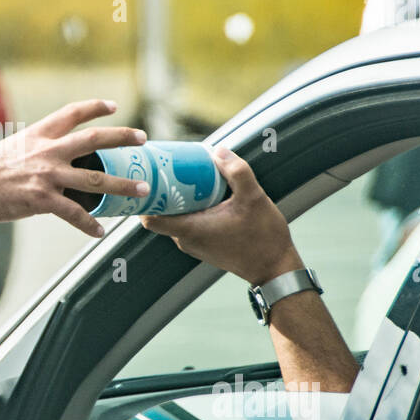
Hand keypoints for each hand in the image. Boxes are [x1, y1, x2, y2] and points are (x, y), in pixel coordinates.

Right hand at [0, 99, 148, 238]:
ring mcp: (48, 175)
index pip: (72, 113)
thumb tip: (48, 158)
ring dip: (122, 185)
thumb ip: (35, 150)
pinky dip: (89, 224)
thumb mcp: (12, 147)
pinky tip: (99, 231)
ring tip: (142, 190)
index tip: (113, 106)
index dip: (95, 107)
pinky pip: (74, 213)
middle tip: (143, 139)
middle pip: (94, 139)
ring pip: (95, 179)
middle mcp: (48, 151)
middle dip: (122, 137)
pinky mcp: (43, 199)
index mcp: (39, 134)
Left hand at [139, 146, 300, 286]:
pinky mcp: (204, 246)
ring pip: (175, 218)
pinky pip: (187, 223)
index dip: (144, 199)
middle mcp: (186, 240)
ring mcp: (194, 245)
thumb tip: (218, 150)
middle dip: (161, 191)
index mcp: (190, 230)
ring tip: (186, 177)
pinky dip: (189, 209)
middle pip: (160, 214)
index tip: (149, 178)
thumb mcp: (254, 198)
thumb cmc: (264, 237)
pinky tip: (203, 193)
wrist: (275, 268)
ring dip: (177, 200)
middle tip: (167, 168)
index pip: (149, 219)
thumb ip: (237, 172)